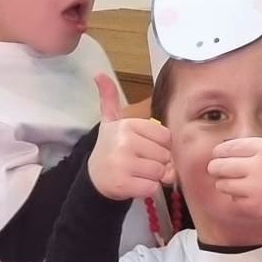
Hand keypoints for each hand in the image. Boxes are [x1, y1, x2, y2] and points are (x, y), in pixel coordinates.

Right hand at [85, 72, 173, 201]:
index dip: (160, 146)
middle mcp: (125, 142)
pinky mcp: (123, 184)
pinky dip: (147, 189)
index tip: (144, 147)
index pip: (166, 137)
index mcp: (128, 125)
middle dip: (157, 162)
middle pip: (165, 156)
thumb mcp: (110, 121)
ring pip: (160, 173)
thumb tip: (99, 73)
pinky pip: (152, 187)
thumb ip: (110, 98)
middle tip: (139, 162)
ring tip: (136, 172)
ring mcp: (123, 163)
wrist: (94, 178)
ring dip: (152, 176)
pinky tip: (134, 183)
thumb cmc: (110, 148)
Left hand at [205, 97, 261, 225]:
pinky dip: (236, 199)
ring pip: (223, 184)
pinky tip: (245, 197)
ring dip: (224, 184)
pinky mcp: (255, 205)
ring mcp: (256, 186)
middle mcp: (259, 165)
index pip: (230, 147)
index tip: (218, 154)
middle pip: (221, 165)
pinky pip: (233, 200)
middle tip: (216, 170)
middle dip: (216, 168)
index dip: (220, 151)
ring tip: (229, 183)